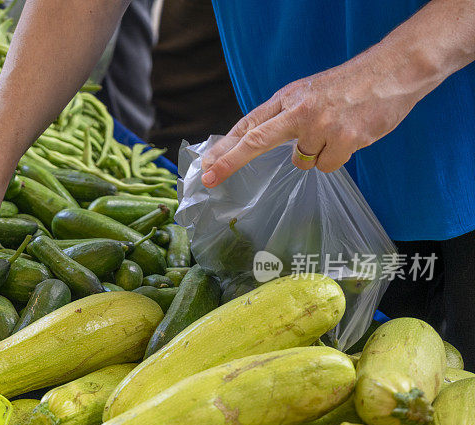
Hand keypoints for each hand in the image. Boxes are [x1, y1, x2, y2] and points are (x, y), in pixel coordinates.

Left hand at [201, 48, 429, 186]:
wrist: (393, 72)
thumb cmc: (348, 85)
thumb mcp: (307, 93)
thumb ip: (283, 116)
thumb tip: (254, 143)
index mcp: (287, 98)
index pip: (248, 125)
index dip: (225, 147)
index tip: (205, 164)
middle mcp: (299, 111)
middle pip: (255, 141)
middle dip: (229, 162)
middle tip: (209, 178)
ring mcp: (321, 126)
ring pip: (300, 163)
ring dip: (315, 154)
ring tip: (335, 130)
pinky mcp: (345, 140)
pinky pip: (326, 166)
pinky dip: (336, 158)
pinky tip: (349, 137)